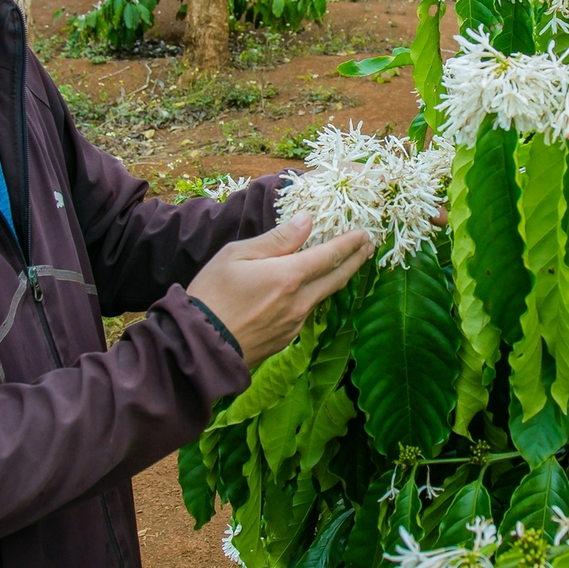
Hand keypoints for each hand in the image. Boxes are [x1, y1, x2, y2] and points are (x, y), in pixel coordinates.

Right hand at [187, 215, 372, 365]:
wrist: (199, 346)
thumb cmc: (212, 295)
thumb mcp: (237, 255)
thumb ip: (276, 239)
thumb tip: (306, 221)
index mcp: (288, 276)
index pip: (330, 255)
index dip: (350, 243)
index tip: (364, 233)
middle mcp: (299, 302)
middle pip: (336, 278)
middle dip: (356, 260)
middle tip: (369, 247)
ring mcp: (294, 324)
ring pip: (323, 297)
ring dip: (338, 278)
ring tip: (345, 265)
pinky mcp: (285, 339)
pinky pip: (307, 312)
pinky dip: (316, 296)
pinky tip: (312, 290)